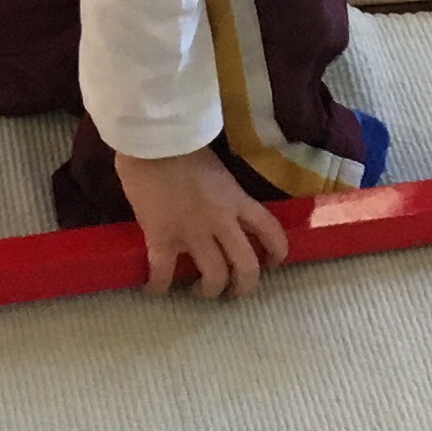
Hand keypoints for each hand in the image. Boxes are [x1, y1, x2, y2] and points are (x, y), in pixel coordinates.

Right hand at [117, 145, 288, 299]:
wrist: (154, 138)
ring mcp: (193, 232)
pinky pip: (164, 272)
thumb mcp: (216, 170)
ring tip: (199, 292)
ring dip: (209, 291)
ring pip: (214, 276)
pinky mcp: (163, 237)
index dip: (277, 252)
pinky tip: (155, 288)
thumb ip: (221, 193)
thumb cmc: (182, 146)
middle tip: (232, 292)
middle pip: (246, 266)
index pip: (271, 231)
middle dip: (243, 287)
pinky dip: (160, 285)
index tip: (271, 264)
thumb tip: (214, 205)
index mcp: (237, 200)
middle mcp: (222, 221)